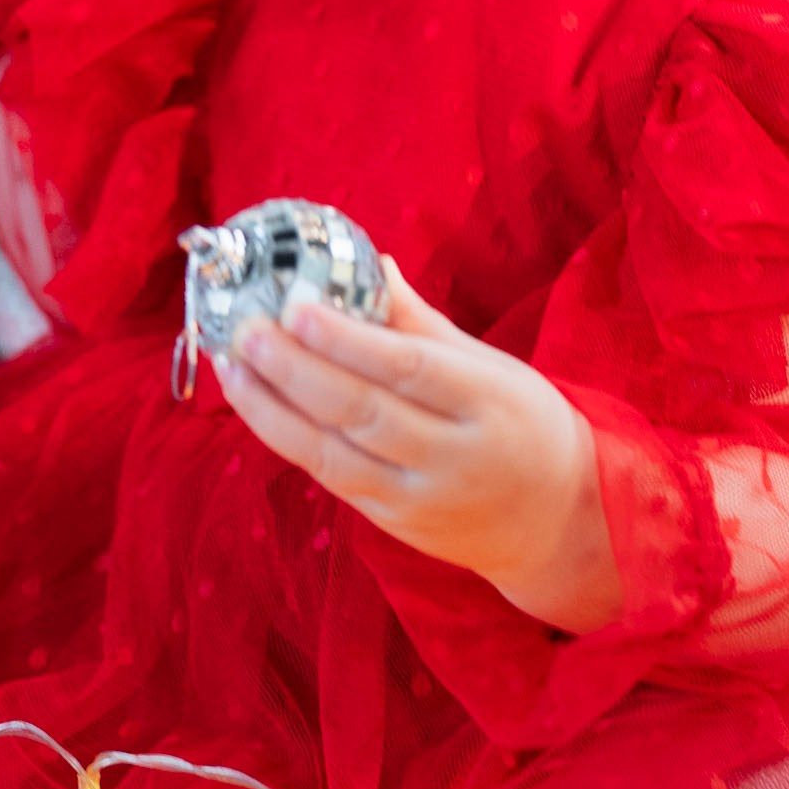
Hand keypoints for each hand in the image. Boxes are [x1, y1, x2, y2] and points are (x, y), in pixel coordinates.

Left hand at [217, 263, 624, 634]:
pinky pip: (331, 477)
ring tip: (232, 363)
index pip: (407, 368)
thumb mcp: (494, 368)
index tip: (295, 304)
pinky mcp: (393, 523)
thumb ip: (425, 325)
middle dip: (294, 369)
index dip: (345, 339)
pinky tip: (255, 403)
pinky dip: (286, 438)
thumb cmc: (525, 425)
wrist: (556, 521)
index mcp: (488, 402)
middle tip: (245, 328)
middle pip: (361, 412)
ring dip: (271, 407)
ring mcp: (419, 497)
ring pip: (332, 453)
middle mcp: (454, 456)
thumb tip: (372, 265)